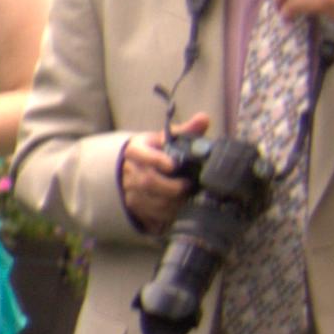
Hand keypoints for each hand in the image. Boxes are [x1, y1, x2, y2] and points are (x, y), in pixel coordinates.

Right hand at [120, 116, 209, 234]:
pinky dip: (165, 215)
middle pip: (146, 181)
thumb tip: (204, 118)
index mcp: (136, 150)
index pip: (139, 153)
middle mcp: (129, 171)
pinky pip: (149, 215)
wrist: (135, 168)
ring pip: (148, 201)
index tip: (172, 164)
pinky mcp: (134, 207)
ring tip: (186, 199)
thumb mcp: (168, 139)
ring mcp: (129, 190)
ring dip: (170, 203)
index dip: (155, 160)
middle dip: (170, 186)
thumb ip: (186, 131)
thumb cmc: (157, 152)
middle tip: (188, 186)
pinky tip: (177, 210)